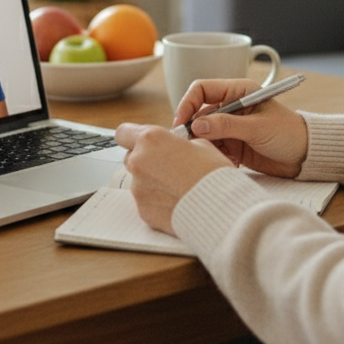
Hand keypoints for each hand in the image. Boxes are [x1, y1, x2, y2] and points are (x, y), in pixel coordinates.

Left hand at [114, 122, 232, 233]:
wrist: (221, 208)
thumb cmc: (214, 173)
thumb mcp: (200, 144)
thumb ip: (177, 143)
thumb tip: (174, 147)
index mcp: (151, 140)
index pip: (123, 132)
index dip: (132, 136)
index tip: (144, 141)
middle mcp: (138, 162)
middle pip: (131, 157)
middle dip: (146, 160)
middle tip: (169, 166)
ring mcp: (138, 189)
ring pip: (139, 181)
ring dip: (153, 182)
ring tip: (178, 188)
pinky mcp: (143, 211)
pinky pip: (146, 201)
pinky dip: (157, 201)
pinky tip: (177, 202)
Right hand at [172, 78, 308, 178]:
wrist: (306, 157)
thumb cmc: (289, 133)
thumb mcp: (258, 128)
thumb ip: (226, 125)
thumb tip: (196, 126)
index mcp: (238, 91)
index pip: (202, 89)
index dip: (188, 104)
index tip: (182, 123)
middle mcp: (231, 106)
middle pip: (198, 112)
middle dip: (192, 129)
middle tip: (188, 145)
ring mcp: (230, 126)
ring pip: (203, 132)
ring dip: (203, 145)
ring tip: (213, 157)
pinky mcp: (232, 144)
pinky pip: (212, 147)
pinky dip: (213, 155)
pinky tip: (226, 163)